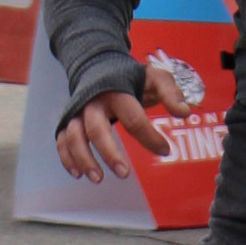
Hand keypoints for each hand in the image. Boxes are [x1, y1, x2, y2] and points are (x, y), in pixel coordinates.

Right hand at [55, 68, 183, 183]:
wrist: (98, 65)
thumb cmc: (130, 77)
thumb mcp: (154, 77)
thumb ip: (170, 92)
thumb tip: (184, 112)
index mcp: (117, 92)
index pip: (133, 118)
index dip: (149, 136)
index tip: (165, 150)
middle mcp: (93, 102)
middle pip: (96, 129)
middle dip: (109, 153)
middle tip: (124, 173)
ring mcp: (77, 111)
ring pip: (74, 136)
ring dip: (84, 159)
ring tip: (98, 179)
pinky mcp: (67, 120)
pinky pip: (62, 139)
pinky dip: (66, 157)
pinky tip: (77, 174)